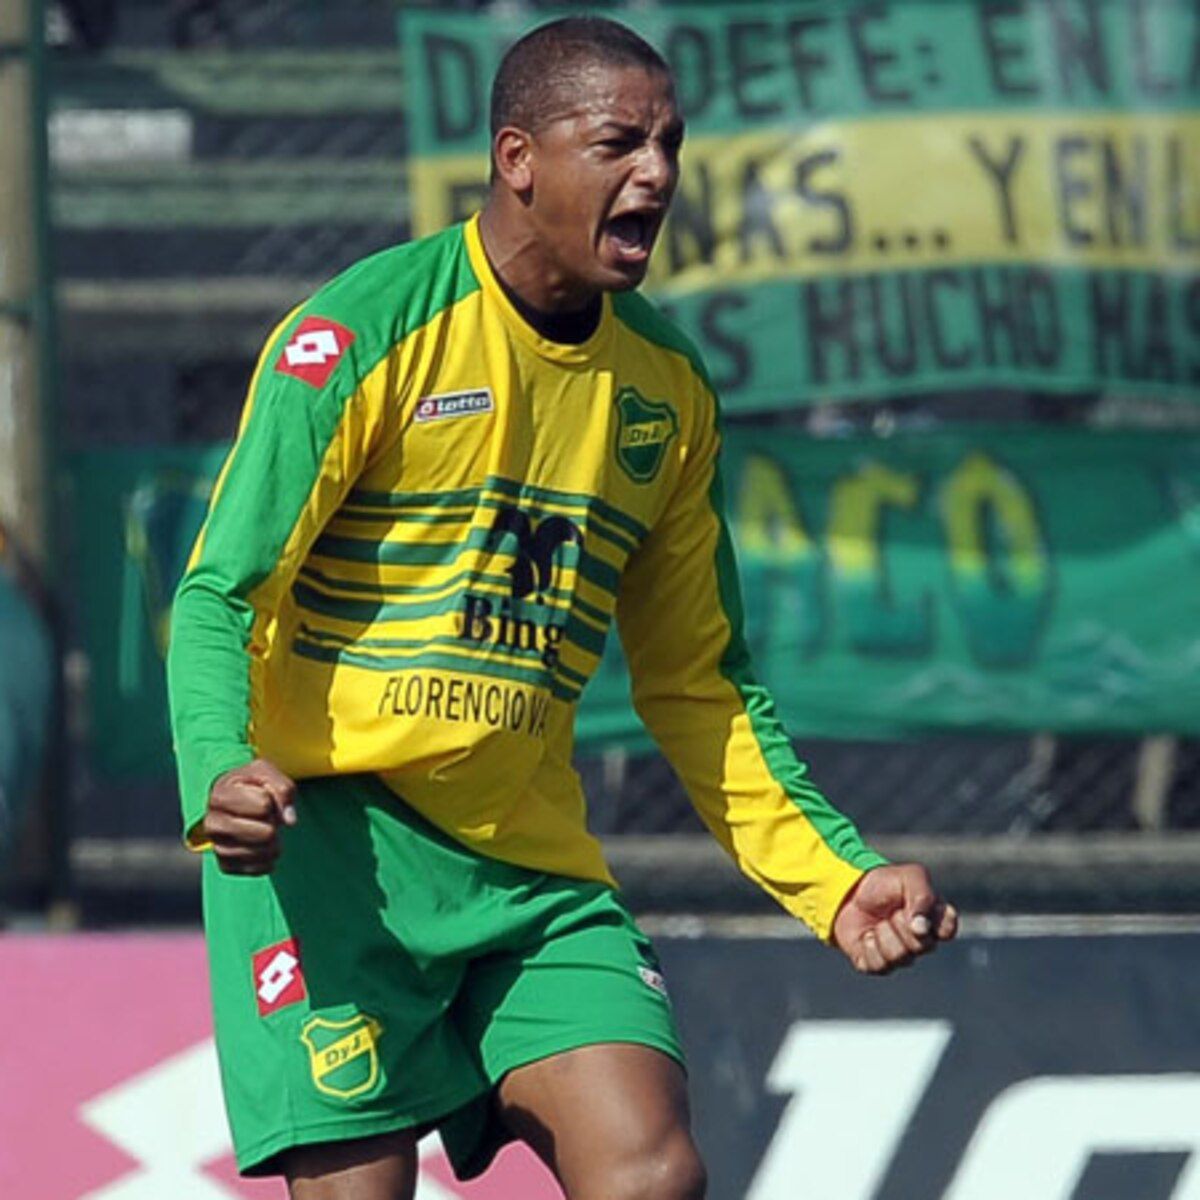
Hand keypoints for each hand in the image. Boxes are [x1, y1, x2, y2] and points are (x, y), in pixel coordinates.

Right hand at [203, 758, 297, 874]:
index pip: (264, 805)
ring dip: (274, 842)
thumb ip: (282, 789)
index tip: (262, 797)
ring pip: (264, 853)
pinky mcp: (225, 865)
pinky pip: (260, 869)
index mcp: (219, 795)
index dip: (272, 801)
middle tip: (267, 817)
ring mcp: (217, 846)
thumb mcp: (267, 773)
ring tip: (266, 830)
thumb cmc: (251, 784)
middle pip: (266, 834)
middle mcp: (212, 823)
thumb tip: (289, 820)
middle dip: (275, 824)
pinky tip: (262, 845)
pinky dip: (269, 858)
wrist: (235, 800)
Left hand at [832, 863, 957, 974]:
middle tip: (892, 910)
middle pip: (922, 945)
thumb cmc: (885, 884)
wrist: (851, 892)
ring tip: (879, 921)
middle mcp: (922, 941)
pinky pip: (878, 964)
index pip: (947, 930)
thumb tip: (922, 927)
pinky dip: (869, 945)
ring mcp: (902, 955)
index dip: (933, 923)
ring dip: (884, 933)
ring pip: (900, 956)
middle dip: (901, 922)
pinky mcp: (879, 965)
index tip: (916, 909)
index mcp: (936, 920)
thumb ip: (922, 895)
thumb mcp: (909, 876)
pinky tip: (867, 936)